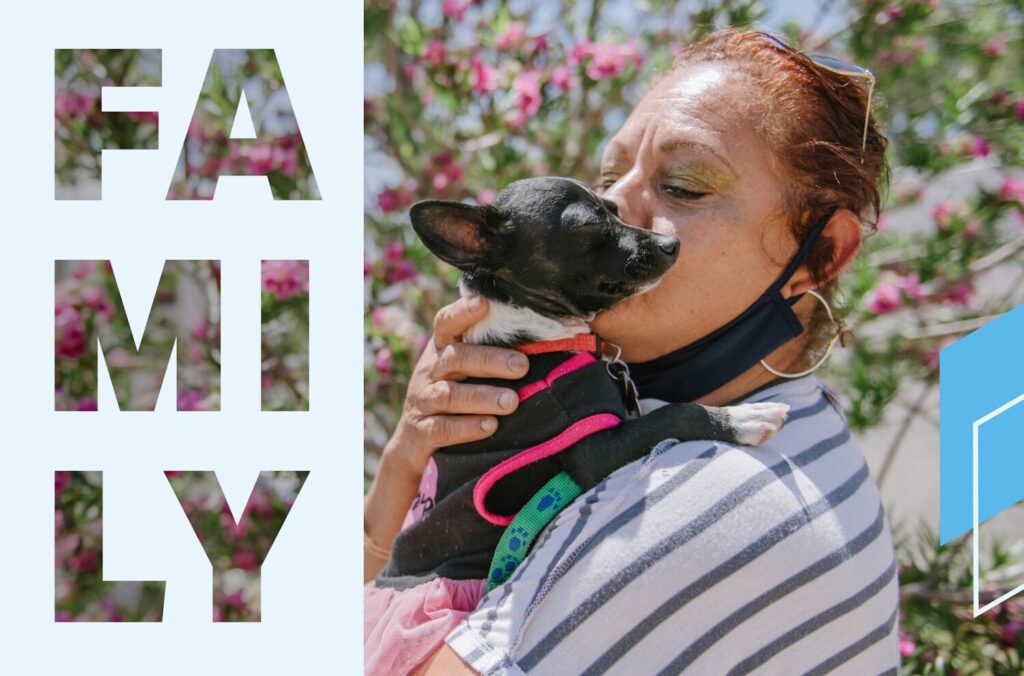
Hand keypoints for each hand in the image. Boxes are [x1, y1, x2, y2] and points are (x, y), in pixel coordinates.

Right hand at [382, 294, 529, 479]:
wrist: (413, 442)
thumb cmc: (455, 395)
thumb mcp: (465, 370)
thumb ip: (491, 351)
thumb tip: (547, 336)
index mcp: (442, 350)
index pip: (446, 324)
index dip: (462, 313)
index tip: (484, 303)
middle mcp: (430, 372)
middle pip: (455, 358)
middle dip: (489, 360)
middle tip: (521, 366)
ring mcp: (423, 402)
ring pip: (448, 395)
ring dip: (481, 396)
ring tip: (512, 401)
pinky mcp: (421, 433)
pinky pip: (442, 428)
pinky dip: (466, 427)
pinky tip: (490, 426)